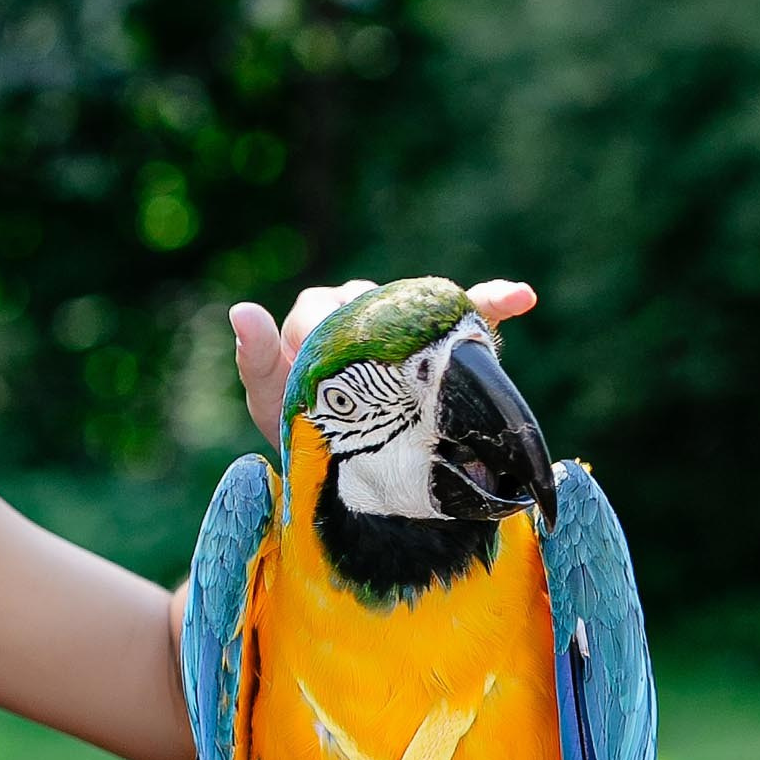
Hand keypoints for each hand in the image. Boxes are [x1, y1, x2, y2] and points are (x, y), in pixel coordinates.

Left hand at [229, 277, 537, 451]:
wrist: (346, 463)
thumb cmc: (301, 426)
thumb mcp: (271, 398)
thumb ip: (255, 357)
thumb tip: (240, 307)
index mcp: (316, 317)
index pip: (316, 307)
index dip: (316, 335)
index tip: (317, 368)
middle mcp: (360, 308)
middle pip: (367, 302)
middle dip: (367, 334)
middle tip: (368, 377)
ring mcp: (402, 321)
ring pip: (412, 305)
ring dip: (419, 322)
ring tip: (425, 354)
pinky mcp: (440, 336)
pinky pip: (470, 311)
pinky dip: (492, 302)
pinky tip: (519, 297)